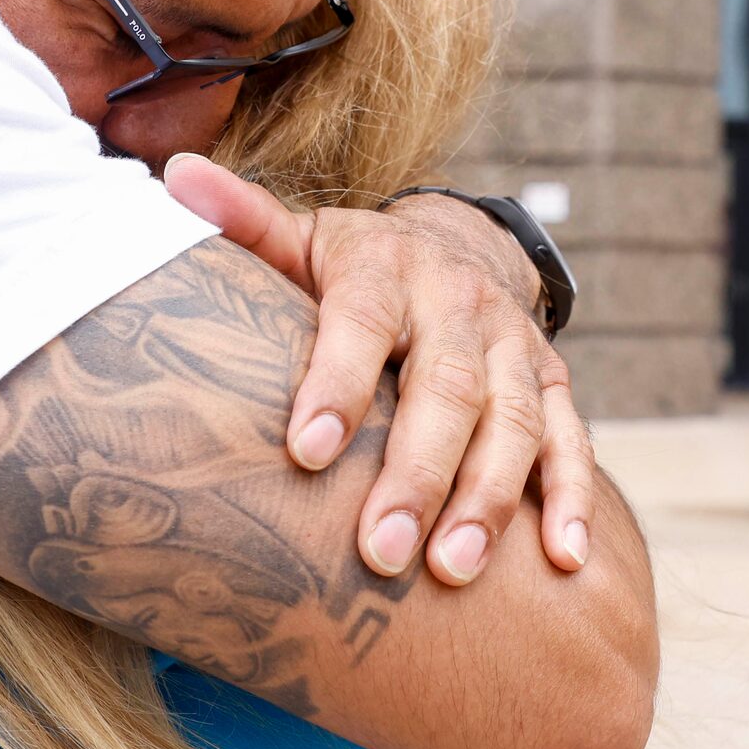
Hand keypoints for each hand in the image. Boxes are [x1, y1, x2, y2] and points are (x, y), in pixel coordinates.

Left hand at [164, 156, 590, 587]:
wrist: (457, 249)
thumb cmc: (353, 271)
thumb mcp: (302, 240)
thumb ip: (243, 222)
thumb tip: (175, 178)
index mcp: (385, 270)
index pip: (360, 325)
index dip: (337, 384)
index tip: (306, 452)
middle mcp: (458, 304)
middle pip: (446, 390)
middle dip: (417, 474)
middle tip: (379, 553)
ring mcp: (515, 344)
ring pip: (513, 422)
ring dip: (490, 499)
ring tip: (454, 570)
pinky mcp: (552, 382)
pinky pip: (571, 441)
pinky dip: (573, 500)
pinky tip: (563, 560)